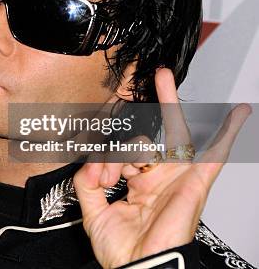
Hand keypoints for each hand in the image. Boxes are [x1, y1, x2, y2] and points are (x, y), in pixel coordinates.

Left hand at [73, 68, 251, 267]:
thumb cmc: (123, 250)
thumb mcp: (94, 211)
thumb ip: (87, 182)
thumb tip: (92, 161)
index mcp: (139, 183)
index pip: (124, 151)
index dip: (107, 154)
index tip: (99, 172)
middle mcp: (160, 176)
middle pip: (159, 131)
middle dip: (157, 102)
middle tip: (156, 77)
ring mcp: (178, 178)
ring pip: (176, 134)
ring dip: (169, 105)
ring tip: (161, 82)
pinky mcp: (194, 184)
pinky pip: (214, 155)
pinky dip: (228, 133)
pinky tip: (239, 112)